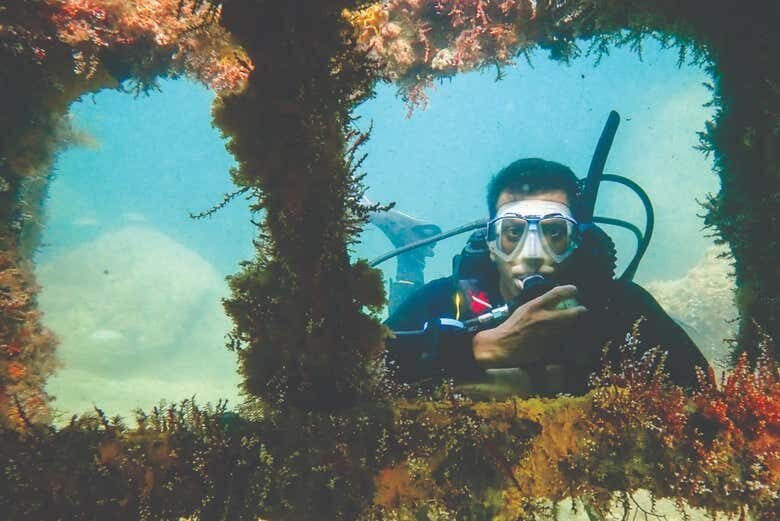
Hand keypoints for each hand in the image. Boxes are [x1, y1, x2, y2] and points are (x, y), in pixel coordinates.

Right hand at [472, 285, 587, 368]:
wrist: (502, 345)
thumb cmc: (511, 326)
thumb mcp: (523, 309)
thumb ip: (539, 304)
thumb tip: (554, 300)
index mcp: (536, 306)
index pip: (558, 293)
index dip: (570, 290)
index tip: (574, 290)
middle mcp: (544, 318)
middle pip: (572, 313)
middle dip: (580, 311)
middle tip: (582, 310)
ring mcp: (549, 334)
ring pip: (570, 328)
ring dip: (574, 325)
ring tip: (574, 323)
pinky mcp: (550, 347)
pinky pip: (564, 341)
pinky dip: (567, 337)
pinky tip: (567, 337)